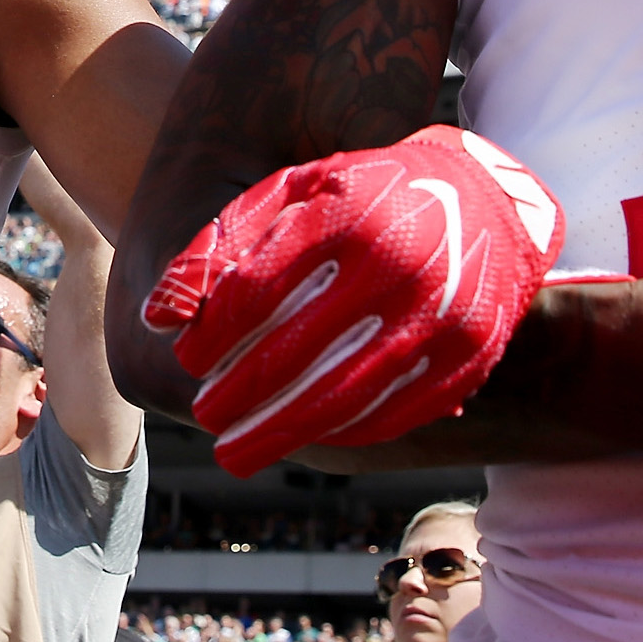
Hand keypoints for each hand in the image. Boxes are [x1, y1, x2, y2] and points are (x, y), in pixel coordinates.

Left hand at [143, 127, 564, 474]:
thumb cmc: (368, 194)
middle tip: (205, 416)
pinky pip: (393, 411)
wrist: (488, 203)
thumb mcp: (296, 191)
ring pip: (342, 397)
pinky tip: (304, 437)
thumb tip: (154, 316)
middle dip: (239, 395)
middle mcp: (398, 266)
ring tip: (236, 450)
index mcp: (347, 217)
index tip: (186, 359)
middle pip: (296, 355)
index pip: (256, 293)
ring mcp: (439, 318)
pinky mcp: (467, 360)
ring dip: (280, 432)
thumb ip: (222, 242)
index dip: (213, 336)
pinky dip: (341, 432)